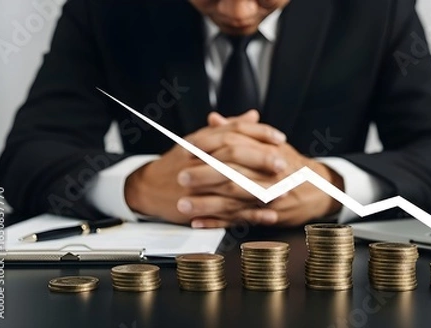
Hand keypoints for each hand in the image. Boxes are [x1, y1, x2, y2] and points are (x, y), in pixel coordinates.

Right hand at [124, 110, 286, 223]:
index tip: (279, 139)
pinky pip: (228, 212)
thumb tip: (253, 116)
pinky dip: (249, 214)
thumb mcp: (199, 140)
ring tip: (283, 192)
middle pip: (233, 156)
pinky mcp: (199, 208)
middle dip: (261, 160)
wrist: (147, 187)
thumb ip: (228, 128)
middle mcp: (200, 160)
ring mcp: (199, 185)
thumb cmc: (177, 162)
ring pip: (232, 185)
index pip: (233, 132)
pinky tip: (267, 215)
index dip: (259, 134)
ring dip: (260, 190)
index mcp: (201, 142)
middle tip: (283, 164)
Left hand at [183, 114, 343, 227]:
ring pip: (234, 201)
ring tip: (184, 204)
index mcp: (268, 153)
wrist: (320, 189)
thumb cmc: (291, 164)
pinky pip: (239, 221)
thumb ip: (241, 131)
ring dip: (207, 204)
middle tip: (182, 176)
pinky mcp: (268, 217)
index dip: (210, 148)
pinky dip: (218, 223)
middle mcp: (270, 175)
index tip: (188, 149)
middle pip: (233, 174)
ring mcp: (270, 198)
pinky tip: (199, 222)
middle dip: (205, 177)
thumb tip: (214, 120)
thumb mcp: (270, 143)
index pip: (235, 146)